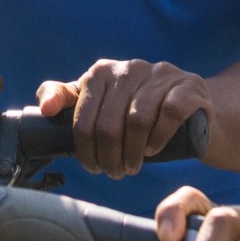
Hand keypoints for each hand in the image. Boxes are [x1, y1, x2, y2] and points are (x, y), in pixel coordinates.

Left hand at [37, 57, 209, 179]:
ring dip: (131, 153)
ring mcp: (162, 74)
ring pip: (137, 120)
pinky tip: (153, 150)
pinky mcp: (189, 86)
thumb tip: (45, 109)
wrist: (194, 109)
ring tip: (131, 167)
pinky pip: (169, 113)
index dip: (84, 148)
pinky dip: (157, 138)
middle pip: (108, 123)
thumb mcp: (101, 103)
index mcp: (102, 71)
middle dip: (108, 157)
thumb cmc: (139, 110)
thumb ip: (67, 100)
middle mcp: (130, 67)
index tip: (92, 167)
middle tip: (114, 173)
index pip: (82, 116)